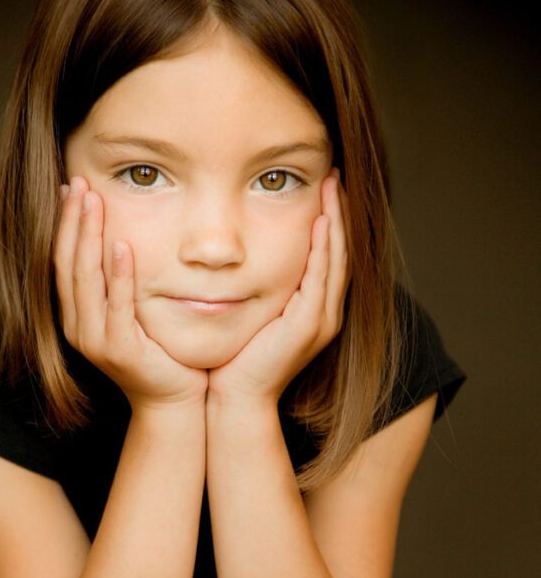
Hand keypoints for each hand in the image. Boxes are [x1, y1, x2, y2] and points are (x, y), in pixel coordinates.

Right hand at [54, 176, 208, 410]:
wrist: (173, 401)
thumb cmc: (159, 355)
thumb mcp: (133, 314)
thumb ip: (121, 284)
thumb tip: (124, 239)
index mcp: (76, 317)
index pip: (63, 261)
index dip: (65, 225)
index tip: (72, 189)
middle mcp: (78, 328)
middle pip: (68, 264)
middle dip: (72, 221)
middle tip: (79, 183)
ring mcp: (96, 341)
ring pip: (85, 279)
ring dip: (88, 237)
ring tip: (94, 202)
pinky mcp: (120, 350)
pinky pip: (117, 305)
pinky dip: (118, 274)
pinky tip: (122, 245)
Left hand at [207, 170, 349, 405]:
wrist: (237, 399)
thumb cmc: (236, 362)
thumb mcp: (253, 316)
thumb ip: (260, 291)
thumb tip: (244, 261)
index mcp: (314, 312)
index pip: (329, 258)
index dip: (331, 223)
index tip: (326, 189)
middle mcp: (325, 315)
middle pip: (341, 253)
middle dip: (339, 213)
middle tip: (336, 177)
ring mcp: (321, 321)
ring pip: (336, 261)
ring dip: (336, 222)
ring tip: (333, 188)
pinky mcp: (309, 326)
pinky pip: (320, 278)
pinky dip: (323, 249)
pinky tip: (321, 222)